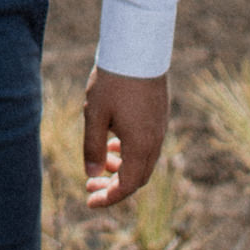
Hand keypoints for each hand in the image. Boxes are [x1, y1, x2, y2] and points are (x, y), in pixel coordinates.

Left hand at [82, 68, 168, 208]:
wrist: (138, 47)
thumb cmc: (113, 81)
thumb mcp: (95, 115)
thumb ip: (93, 148)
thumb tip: (92, 175)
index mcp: (140, 146)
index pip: (127, 185)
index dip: (109, 198)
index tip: (89, 201)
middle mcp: (155, 141)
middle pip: (138, 177)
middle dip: (114, 186)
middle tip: (90, 187)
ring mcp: (160, 127)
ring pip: (143, 160)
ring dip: (123, 168)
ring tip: (103, 161)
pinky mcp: (159, 114)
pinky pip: (147, 144)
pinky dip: (131, 152)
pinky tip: (115, 140)